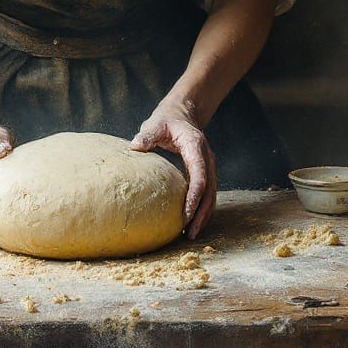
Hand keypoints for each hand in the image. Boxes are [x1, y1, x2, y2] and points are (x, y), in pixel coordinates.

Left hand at [130, 102, 216, 240]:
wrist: (183, 112)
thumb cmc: (167, 119)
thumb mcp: (156, 123)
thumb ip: (147, 135)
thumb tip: (135, 146)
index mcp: (195, 146)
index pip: (200, 174)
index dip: (195, 195)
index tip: (186, 213)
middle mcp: (206, 157)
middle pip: (210, 190)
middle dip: (202, 213)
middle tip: (191, 233)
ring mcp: (208, 165)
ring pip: (211, 194)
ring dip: (204, 214)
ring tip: (192, 234)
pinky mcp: (205, 171)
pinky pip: (207, 193)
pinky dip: (202, 208)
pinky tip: (193, 221)